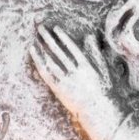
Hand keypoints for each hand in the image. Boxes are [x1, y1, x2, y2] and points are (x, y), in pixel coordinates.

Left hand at [30, 25, 122, 139]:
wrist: (98, 112)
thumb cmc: (104, 90)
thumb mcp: (104, 69)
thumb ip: (96, 51)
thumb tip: (90, 36)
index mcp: (87, 66)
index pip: (72, 48)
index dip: (63, 37)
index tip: (56, 28)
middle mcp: (75, 72)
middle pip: (59, 52)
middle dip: (49, 38)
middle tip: (40, 28)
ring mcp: (66, 82)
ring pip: (51, 61)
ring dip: (42, 49)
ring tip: (35, 38)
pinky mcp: (59, 90)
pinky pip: (47, 74)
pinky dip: (40, 63)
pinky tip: (34, 55)